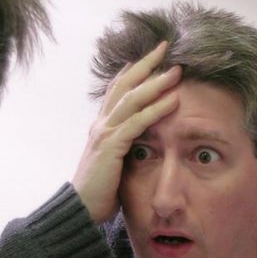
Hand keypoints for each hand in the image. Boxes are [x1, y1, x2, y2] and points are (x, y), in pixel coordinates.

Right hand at [72, 42, 180, 222]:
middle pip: (124, 84)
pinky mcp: (111, 146)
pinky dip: (157, 109)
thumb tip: (142, 140)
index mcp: (101, 126)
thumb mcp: (114, 161)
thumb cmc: (100, 190)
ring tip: (176, 70)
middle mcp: (101, 123)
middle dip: (145, 64)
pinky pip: (138, 122)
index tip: (149, 57)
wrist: (80, 209)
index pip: (117, 90)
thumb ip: (124, 146)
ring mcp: (104, 133)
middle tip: (165, 47)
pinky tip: (174, 99)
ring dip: (156, 82)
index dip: (132, 71)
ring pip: (132, 99)